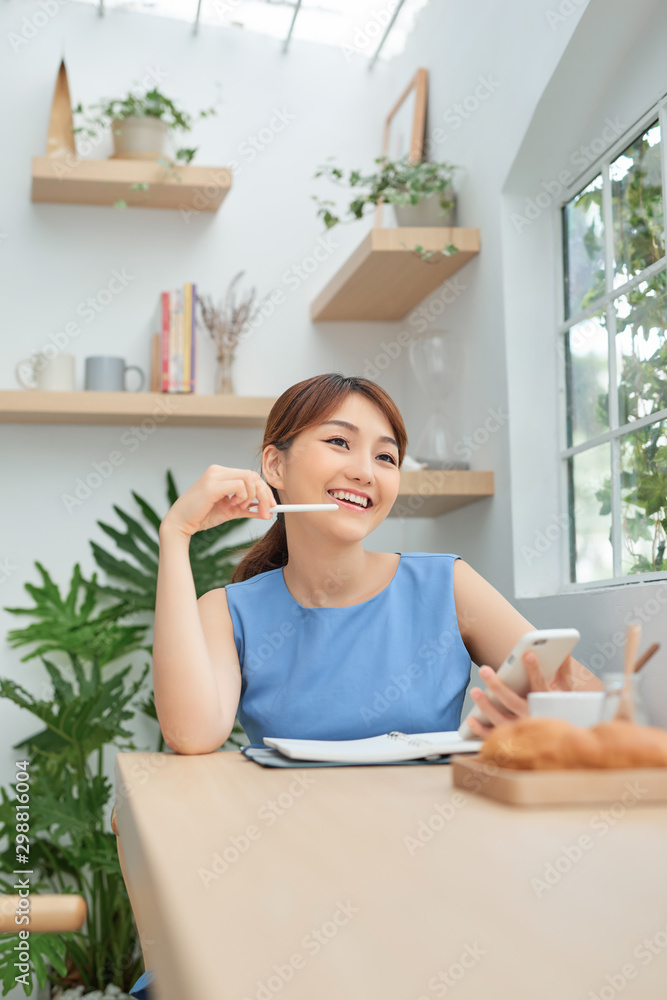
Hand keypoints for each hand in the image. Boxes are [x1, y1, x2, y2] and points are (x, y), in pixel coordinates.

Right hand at [159, 465, 275, 539]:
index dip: (265, 490)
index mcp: (221, 474)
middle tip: (268, 511)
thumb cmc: (202, 516)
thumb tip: (266, 511)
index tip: (272, 506)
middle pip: (253, 475)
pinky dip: (243, 496)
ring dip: (253, 496)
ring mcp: (215, 476)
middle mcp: (218, 471)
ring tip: (241, 507)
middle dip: (265, 494)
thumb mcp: (230, 511)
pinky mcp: (212, 485)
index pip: (251, 475)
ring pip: (249, 478)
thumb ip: (246, 508)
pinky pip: (239, 485)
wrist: (181, 524)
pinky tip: (233, 504)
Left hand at [466, 650, 556, 738]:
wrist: (563, 742)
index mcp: (547, 704)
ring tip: (475, 691)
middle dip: (497, 686)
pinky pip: (494, 738)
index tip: (528, 654)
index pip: (540, 685)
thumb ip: (563, 671)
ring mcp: (521, 731)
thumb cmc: (561, 710)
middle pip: (513, 702)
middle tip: (484, 670)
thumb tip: (564, 650)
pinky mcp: (512, 742)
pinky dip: (481, 730)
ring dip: (486, 707)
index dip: (535, 670)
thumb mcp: (566, 692)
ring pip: (501, 721)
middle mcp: (533, 718)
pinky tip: (470, 719)